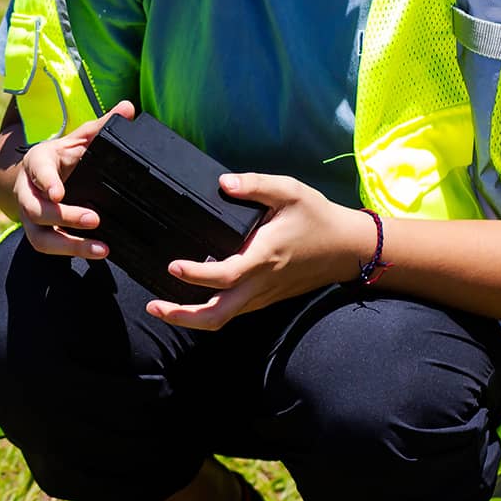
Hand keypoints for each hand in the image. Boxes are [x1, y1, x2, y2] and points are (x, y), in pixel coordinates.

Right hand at [12, 101, 136, 258]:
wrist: (37, 177)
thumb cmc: (62, 157)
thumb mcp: (77, 139)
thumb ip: (100, 126)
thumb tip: (128, 108)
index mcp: (38, 162)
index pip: (38, 171)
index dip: (46, 183)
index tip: (59, 194)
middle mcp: (28, 192)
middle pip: (36, 209)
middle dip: (64, 217)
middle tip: (95, 219)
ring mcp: (30, 217)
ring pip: (40, 237)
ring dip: (69, 245)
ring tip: (102, 249)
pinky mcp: (38, 234)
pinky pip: (48, 249)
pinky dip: (72, 253)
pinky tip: (98, 253)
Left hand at [148, 173, 370, 329]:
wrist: (348, 249)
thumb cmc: (318, 218)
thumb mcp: (290, 191)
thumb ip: (256, 184)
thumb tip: (224, 182)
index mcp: (264, 257)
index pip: (224, 276)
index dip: (196, 275)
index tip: (172, 267)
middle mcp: (261, 284)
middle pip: (218, 315)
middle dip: (182, 316)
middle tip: (152, 305)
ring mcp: (263, 296)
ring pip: (223, 319)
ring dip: (191, 318)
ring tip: (160, 306)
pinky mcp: (265, 298)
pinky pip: (233, 312)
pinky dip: (208, 311)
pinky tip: (189, 300)